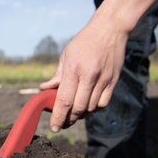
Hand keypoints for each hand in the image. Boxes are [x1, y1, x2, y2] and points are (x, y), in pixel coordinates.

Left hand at [40, 16, 127, 130]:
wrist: (109, 30)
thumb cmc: (83, 42)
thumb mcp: (66, 55)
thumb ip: (57, 76)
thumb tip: (44, 90)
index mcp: (73, 69)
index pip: (64, 100)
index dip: (58, 117)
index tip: (54, 127)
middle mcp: (89, 76)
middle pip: (78, 108)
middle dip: (69, 119)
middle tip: (62, 123)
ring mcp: (103, 79)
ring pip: (91, 108)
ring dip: (81, 114)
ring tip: (74, 112)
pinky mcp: (113, 81)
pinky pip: (103, 103)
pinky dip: (94, 108)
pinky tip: (88, 105)